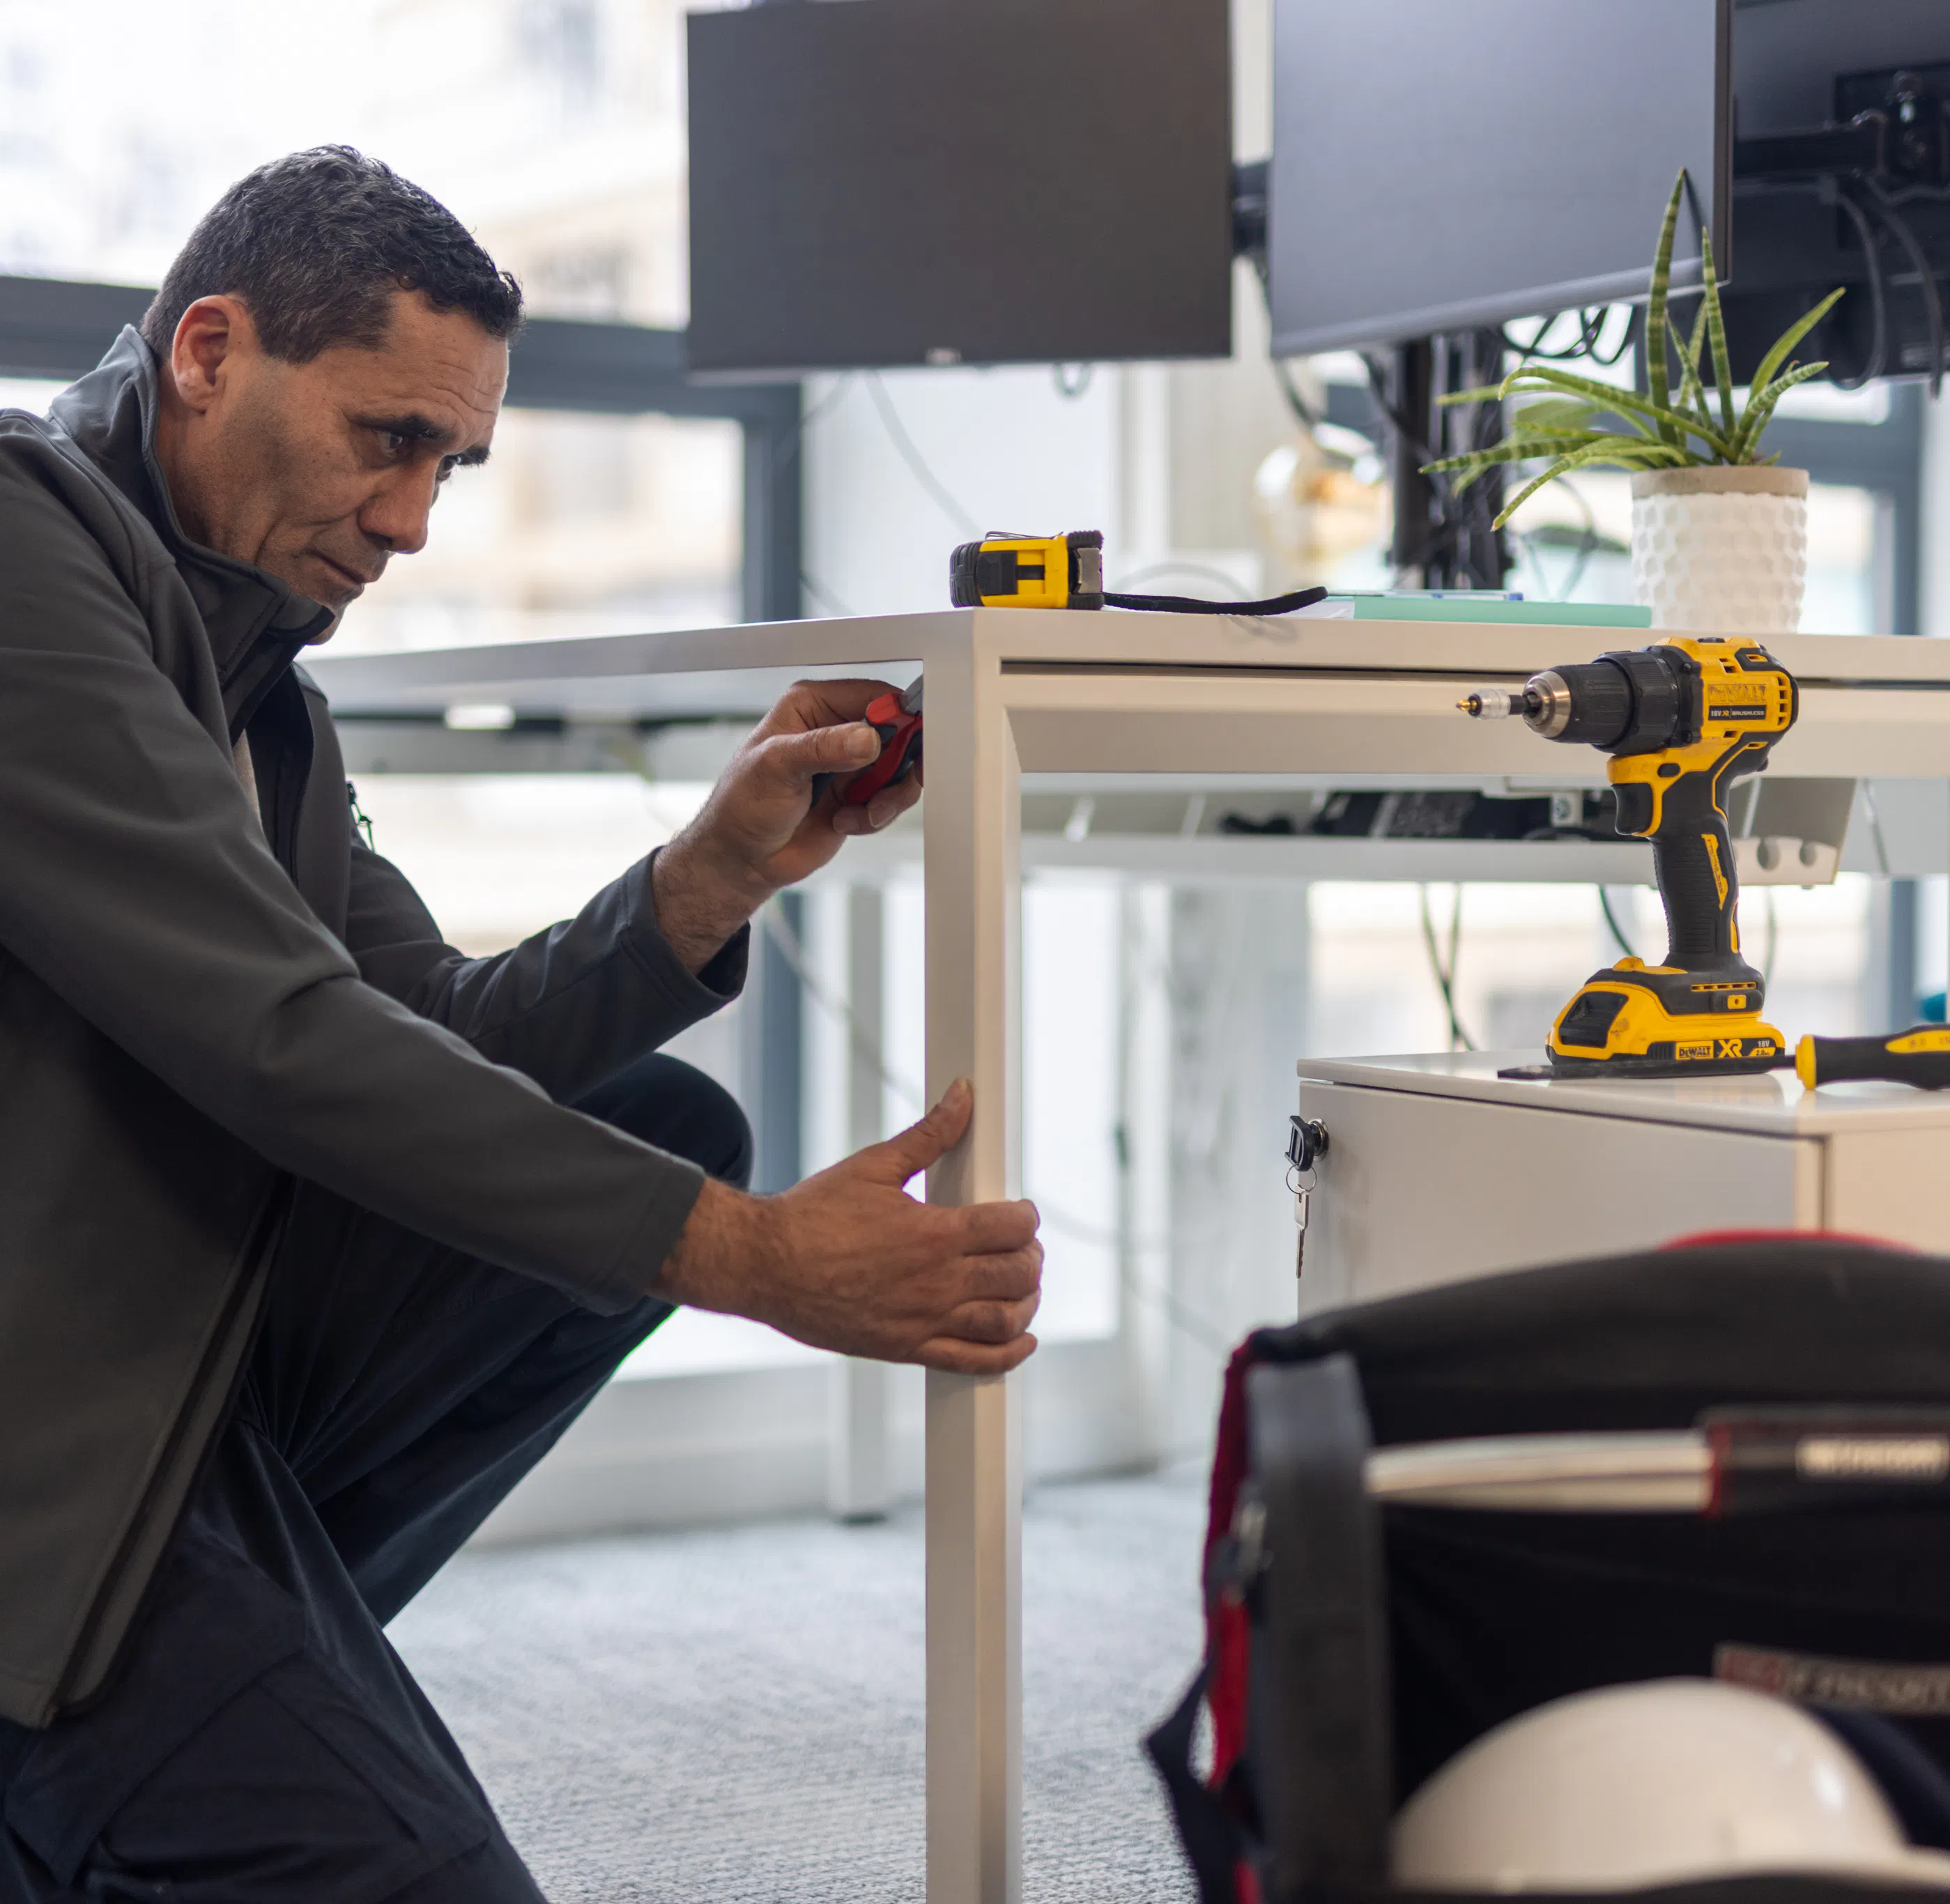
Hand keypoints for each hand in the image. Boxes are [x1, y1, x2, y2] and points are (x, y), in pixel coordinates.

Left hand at [652, 678, 922, 970]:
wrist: (742, 859)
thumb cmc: (742, 805)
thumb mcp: (777, 767)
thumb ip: (823, 748)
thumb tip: (868, 739)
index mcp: (812, 705)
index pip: (872, 695)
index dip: (898, 714)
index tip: (909, 740)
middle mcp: (835, 729)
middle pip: (898, 731)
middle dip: (899, 763)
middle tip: (889, 787)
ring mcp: (850, 764)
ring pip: (900, 769)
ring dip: (888, 796)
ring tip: (862, 812)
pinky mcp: (858, 795)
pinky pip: (892, 799)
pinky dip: (876, 816)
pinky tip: (844, 822)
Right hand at [656, 1079, 1041, 1374]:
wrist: (763, 1265)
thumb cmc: (812, 1216)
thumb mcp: (873, 1166)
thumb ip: (929, 1135)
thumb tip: (963, 1096)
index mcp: (935, 1232)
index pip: (1013, 1227)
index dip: (1026, 1217)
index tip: (1019, 1213)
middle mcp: (937, 1282)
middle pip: (1018, 1273)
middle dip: (1029, 1256)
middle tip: (1019, 1246)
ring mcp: (925, 1321)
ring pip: (1006, 1319)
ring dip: (1026, 1301)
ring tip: (1021, 1286)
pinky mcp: (907, 1349)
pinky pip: (975, 1362)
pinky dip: (1008, 1354)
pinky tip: (1020, 1339)